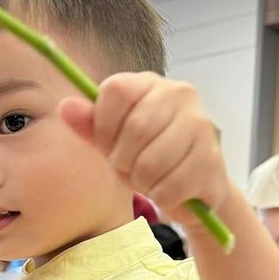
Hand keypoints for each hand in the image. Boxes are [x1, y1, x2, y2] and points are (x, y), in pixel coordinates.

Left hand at [60, 74, 227, 225]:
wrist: (194, 186)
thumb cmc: (149, 157)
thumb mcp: (114, 140)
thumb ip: (90, 124)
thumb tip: (65, 106)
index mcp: (150, 83)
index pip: (117, 91)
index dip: (104, 125)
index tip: (108, 144)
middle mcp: (181, 95)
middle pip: (135, 128)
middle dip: (124, 160)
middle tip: (130, 168)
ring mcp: (201, 126)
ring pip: (152, 162)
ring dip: (142, 182)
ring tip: (150, 178)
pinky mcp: (213, 160)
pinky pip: (171, 187)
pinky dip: (162, 196)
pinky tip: (169, 189)